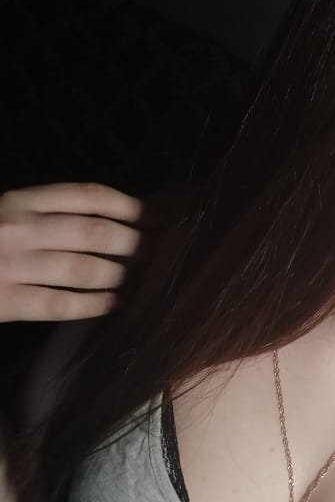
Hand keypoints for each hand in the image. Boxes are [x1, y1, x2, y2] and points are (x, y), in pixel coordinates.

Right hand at [0, 183, 142, 321]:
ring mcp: (11, 265)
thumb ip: (49, 214)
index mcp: (22, 201)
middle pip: (93, 232)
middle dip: (132, 243)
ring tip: (131, 280)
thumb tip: (115, 221)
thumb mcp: (9, 214)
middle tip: (152, 253)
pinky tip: (111, 303)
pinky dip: (93, 304)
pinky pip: (61, 304)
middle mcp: (18, 228)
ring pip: (82, 269)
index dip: (128, 207)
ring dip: (115, 275)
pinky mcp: (6, 301)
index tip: (153, 218)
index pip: (89, 197)